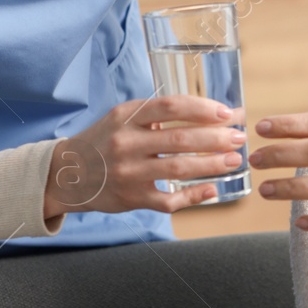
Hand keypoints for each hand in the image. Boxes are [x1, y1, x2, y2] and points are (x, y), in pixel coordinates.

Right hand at [43, 95, 246, 220]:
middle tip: (240, 138)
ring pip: (179, 169)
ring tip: (234, 160)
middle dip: (217, 138)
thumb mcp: (123, 118)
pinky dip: (194, 195)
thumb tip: (209, 112)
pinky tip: (213, 188)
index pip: (170, 107)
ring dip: (212, 165)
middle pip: (180, 139)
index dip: (203, 109)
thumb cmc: (105, 140)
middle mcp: (126, 143)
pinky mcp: (132, 199)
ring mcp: (128, 173)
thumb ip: (157, 114)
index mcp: (126, 116)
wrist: (67, 174)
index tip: (228, 112)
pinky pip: (168, 200)